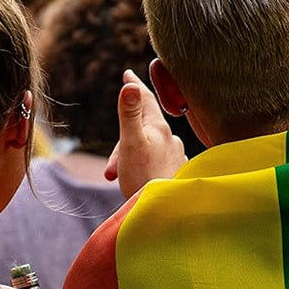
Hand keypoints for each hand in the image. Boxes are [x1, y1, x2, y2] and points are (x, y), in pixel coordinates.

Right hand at [104, 70, 185, 197]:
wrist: (165, 213)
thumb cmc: (143, 179)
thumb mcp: (131, 143)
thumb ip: (130, 114)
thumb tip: (130, 86)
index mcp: (159, 128)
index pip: (145, 99)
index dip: (135, 86)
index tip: (128, 75)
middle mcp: (171, 139)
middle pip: (143, 128)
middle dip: (122, 142)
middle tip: (110, 169)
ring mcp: (176, 156)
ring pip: (148, 147)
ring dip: (130, 158)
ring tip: (119, 178)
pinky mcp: (178, 172)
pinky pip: (157, 162)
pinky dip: (143, 167)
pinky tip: (140, 179)